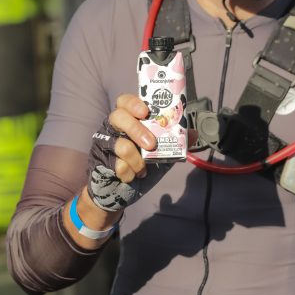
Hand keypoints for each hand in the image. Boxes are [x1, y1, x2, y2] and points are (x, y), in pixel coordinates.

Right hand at [87, 94, 166, 211]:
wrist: (123, 193)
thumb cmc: (141, 167)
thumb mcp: (162, 154)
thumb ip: (175, 143)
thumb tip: (193, 133)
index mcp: (128, 120)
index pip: (125, 102)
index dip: (134, 103)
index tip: (146, 112)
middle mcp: (113, 128)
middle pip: (118, 116)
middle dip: (137, 130)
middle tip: (151, 145)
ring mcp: (104, 144)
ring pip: (119, 144)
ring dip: (136, 160)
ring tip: (143, 168)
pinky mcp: (100, 161)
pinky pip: (116, 165)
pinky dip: (129, 173)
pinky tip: (132, 177)